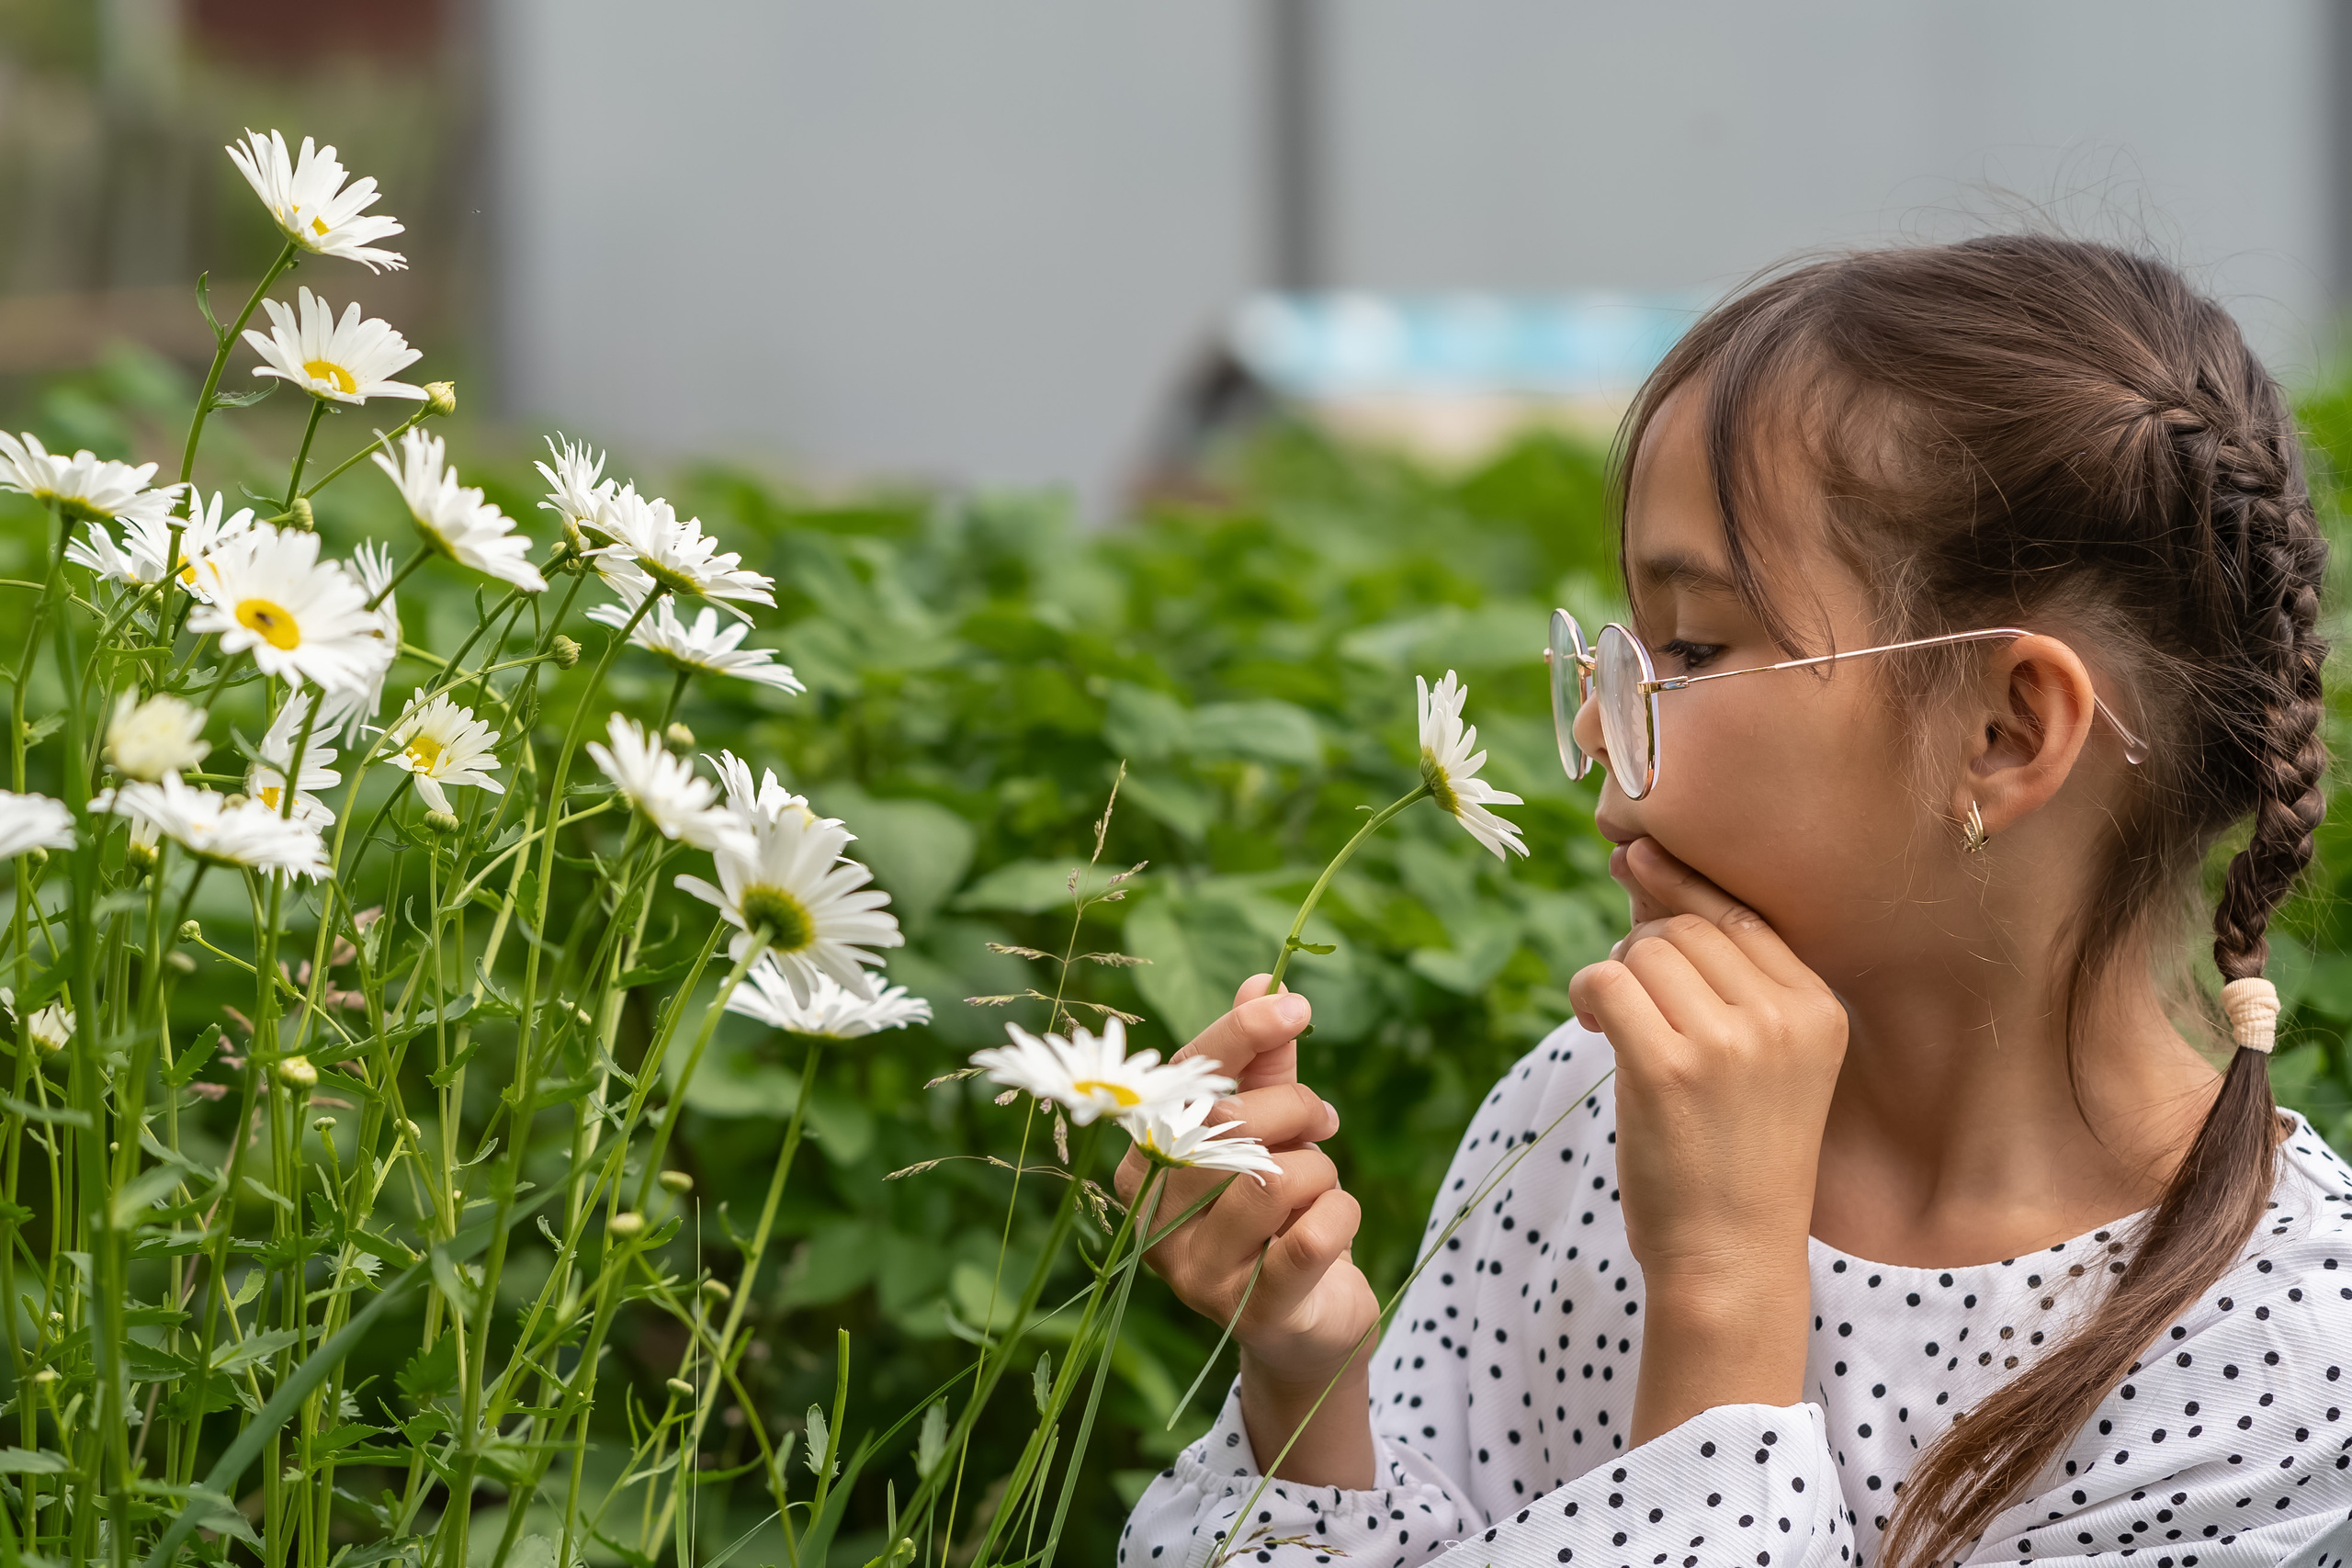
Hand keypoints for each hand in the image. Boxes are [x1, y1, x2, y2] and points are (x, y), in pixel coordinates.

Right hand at [1113, 975, 1379, 1484]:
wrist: (1307, 1326)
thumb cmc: (1279, 1216)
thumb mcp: (1270, 1133)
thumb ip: (1263, 1065)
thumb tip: (1262, 979)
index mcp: (1142, 1164)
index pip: (1182, 1082)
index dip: (1240, 1033)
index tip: (1295, 1004)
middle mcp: (1152, 1221)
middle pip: (1229, 1126)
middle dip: (1296, 1108)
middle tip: (1323, 1122)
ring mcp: (1197, 1274)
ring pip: (1274, 1179)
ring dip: (1321, 1171)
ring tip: (1320, 1186)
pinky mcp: (1253, 1311)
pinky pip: (1314, 1234)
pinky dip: (1342, 1214)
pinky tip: (1336, 1224)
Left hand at [1568, 837, 1846, 1436]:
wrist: (1730, 1259)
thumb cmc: (1734, 1157)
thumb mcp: (1762, 1063)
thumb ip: (1723, 980)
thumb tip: (1644, 879)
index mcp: (1818, 1009)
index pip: (1740, 914)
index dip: (1680, 883)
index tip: (1634, 854)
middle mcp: (1783, 1015)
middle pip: (1683, 927)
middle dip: (1641, 947)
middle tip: (1626, 998)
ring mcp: (1728, 1040)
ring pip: (1642, 949)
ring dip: (1613, 976)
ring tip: (1617, 1027)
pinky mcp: (1667, 1066)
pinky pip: (1604, 982)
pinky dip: (1586, 995)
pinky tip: (1594, 1029)